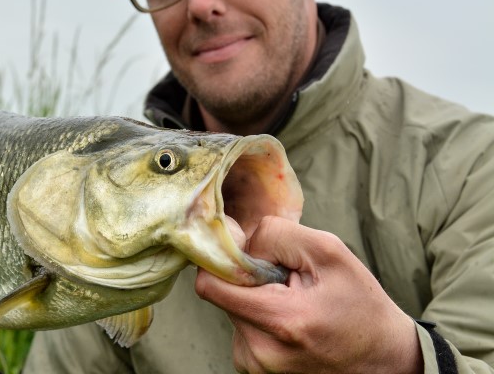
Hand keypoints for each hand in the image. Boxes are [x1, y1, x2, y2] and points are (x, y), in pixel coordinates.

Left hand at [195, 216, 422, 373]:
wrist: (384, 358)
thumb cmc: (360, 303)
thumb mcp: (328, 251)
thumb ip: (275, 235)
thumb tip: (237, 241)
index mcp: (280, 321)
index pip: (210, 286)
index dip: (223, 260)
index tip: (247, 253)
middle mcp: (260, 352)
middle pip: (222, 294)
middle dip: (249, 278)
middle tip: (287, 282)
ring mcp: (256, 366)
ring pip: (232, 309)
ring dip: (256, 298)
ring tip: (294, 304)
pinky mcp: (255, 370)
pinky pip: (242, 328)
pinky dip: (260, 317)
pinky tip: (291, 321)